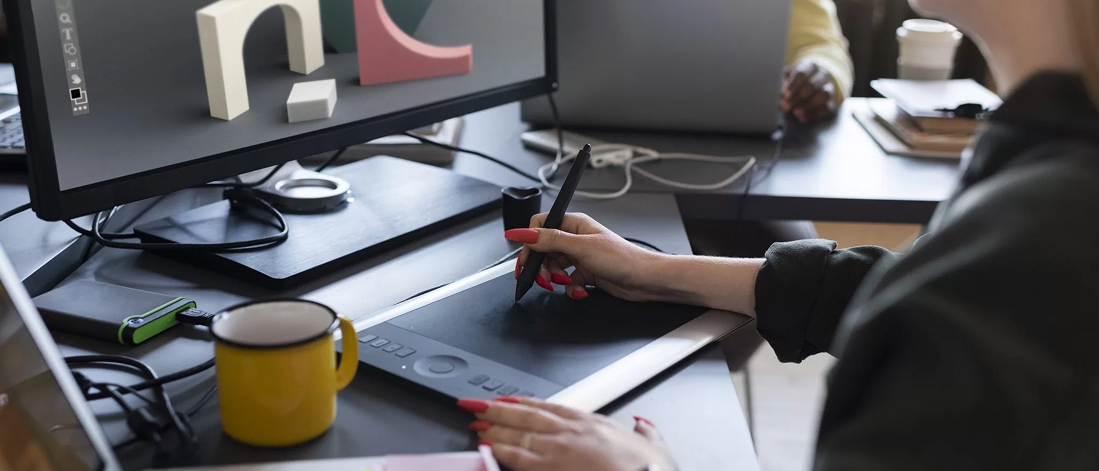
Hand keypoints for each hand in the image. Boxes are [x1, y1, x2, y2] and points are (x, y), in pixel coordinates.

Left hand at [459, 396, 676, 470]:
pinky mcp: (550, 468)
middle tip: (476, 404)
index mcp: (593, 422)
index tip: (508, 399)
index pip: (550, 406)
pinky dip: (500, 449)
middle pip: (527, 413)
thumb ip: (644, 432)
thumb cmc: (650, 470)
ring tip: (475, 423)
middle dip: (498, 408)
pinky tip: (487, 445)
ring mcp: (559, 449)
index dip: (525, 401)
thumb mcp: (652, 445)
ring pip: (518, 432)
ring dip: (493, 426)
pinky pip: (517, 456)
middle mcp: (572, 431)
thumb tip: (644, 426)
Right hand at [504, 213, 666, 301]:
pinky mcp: (586, 273)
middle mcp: (575, 238)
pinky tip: (578, 289)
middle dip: (540, 265)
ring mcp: (580, 256)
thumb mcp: (581, 247)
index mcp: (574, 224)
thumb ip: (549, 240)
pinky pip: (567, 280)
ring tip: (561, 282)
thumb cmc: (622, 258)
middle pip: (543, 249)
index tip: (525, 259)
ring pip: (553, 267)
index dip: (530, 242)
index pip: (540, 226)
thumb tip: (522, 233)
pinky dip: (569, 287)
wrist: (645, 280)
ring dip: (554, 278)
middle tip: (541, 278)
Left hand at [781, 58, 837, 123]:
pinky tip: (803, 119)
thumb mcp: (789, 76)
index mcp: (810, 66)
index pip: (802, 73)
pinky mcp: (833, 101)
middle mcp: (823, 75)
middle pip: (812, 85)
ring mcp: (830, 88)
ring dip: (808, 106)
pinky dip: (815, 115)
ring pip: (823, 95)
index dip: (793, 85)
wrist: (817, 81)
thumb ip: (785, 83)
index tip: (785, 95)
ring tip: (796, 113)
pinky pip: (828, 108)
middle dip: (798, 98)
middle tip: (787, 107)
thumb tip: (783, 95)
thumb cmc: (798, 80)